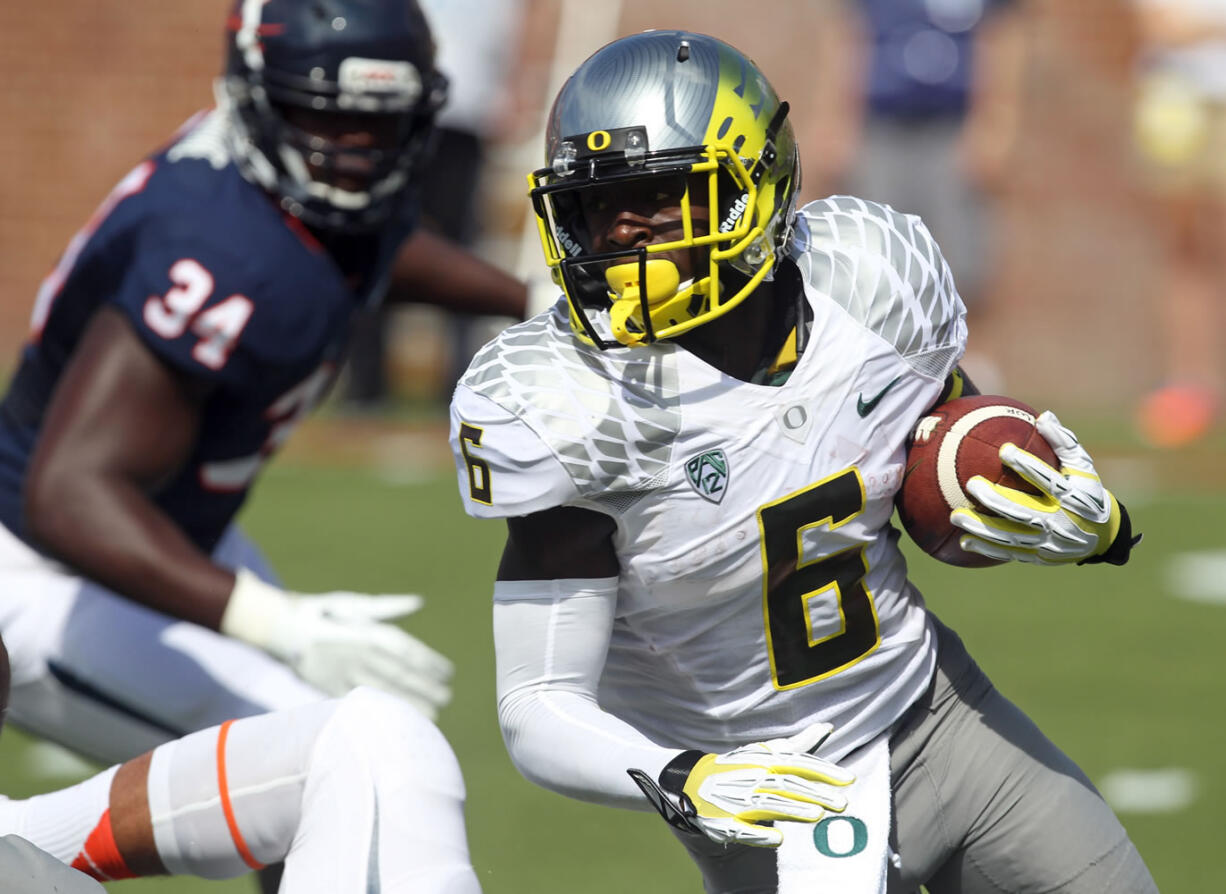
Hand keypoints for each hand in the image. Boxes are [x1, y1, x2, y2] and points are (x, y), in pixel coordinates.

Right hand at [221, 569, 453, 717]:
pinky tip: (396, 719)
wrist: (280, 627)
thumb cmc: (322, 612)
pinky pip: (359, 703)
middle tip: (447, 697)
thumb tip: (418, 602)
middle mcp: (360, 655)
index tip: (448, 672)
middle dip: (426, 687)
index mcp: (368, 632)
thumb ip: (388, 607)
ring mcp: (345, 674)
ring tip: (433, 714)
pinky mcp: (330, 689)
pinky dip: (380, 711)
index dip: (430, 662)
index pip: (407, 650)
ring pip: (383, 692)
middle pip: (400, 674)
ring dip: (410, 703)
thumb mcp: (355, 604)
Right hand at [628, 722, 853, 847]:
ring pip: (767, 805)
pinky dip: (758, 834)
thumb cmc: (740, 767)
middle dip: (814, 793)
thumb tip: (828, 727)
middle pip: (786, 785)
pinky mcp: (725, 823)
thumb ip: (799, 744)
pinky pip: (742, 830)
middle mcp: (752, 778)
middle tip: (842, 804)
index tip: (848, 779)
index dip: (822, 770)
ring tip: (816, 815)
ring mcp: (737, 801)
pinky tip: (777, 839)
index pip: (796, 763)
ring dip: (792, 810)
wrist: (694, 783)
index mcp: (763, 761)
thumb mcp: (766, 752)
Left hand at [950, 411, 1138, 565]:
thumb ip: (1064, 442)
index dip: (1028, 466)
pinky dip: (987, 549)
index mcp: (1074, 497)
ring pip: (1012, 537)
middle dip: (996, 499)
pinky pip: (1011, 553)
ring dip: (982, 527)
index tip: (1004, 450)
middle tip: (971, 484)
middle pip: (1025, 512)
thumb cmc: (1087, 490)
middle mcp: (1062, 522)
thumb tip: (1043, 416)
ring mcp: (1050, 543)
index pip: (1049, 481)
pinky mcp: (1040, 557)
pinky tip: (964, 541)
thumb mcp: (1083, 466)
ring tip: (956, 516)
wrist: (1103, 535)